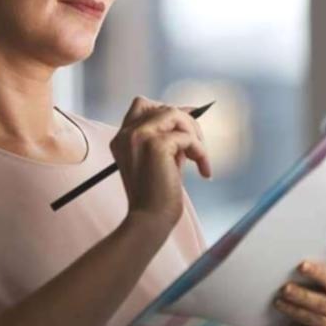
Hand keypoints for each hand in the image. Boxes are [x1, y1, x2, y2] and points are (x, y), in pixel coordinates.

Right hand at [109, 96, 210, 228]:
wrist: (150, 220)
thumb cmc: (156, 196)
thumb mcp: (159, 160)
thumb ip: (167, 138)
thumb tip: (189, 117)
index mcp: (122, 138)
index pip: (142, 105)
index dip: (168, 110)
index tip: (189, 122)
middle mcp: (126, 134)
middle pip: (164, 108)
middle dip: (187, 123)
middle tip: (199, 147)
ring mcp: (139, 136)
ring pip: (176, 115)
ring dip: (194, 135)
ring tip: (200, 159)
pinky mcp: (155, 145)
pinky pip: (187, 138)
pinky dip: (200, 153)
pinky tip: (203, 171)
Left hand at [254, 232, 325, 325]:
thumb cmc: (315, 294)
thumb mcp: (321, 277)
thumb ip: (321, 262)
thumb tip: (300, 245)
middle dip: (320, 274)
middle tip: (301, 266)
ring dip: (302, 296)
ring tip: (285, 289)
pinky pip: (318, 321)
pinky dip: (297, 312)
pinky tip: (283, 305)